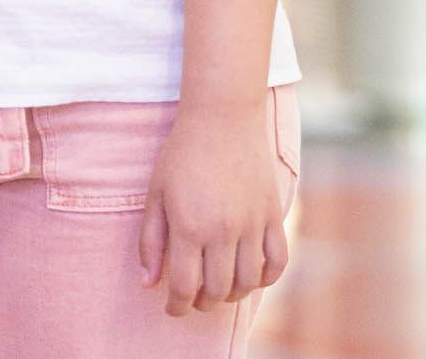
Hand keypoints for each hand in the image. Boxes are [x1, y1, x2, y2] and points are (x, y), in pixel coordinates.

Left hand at [138, 102, 287, 316]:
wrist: (222, 117)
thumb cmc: (181, 153)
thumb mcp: (155, 193)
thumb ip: (151, 241)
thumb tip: (148, 283)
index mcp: (188, 226)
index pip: (184, 286)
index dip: (176, 306)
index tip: (171, 309)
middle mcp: (223, 231)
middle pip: (217, 290)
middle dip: (201, 302)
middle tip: (192, 297)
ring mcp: (252, 225)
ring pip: (247, 282)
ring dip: (231, 295)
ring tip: (217, 288)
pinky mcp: (272, 215)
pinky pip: (277, 262)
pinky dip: (265, 278)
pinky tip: (249, 275)